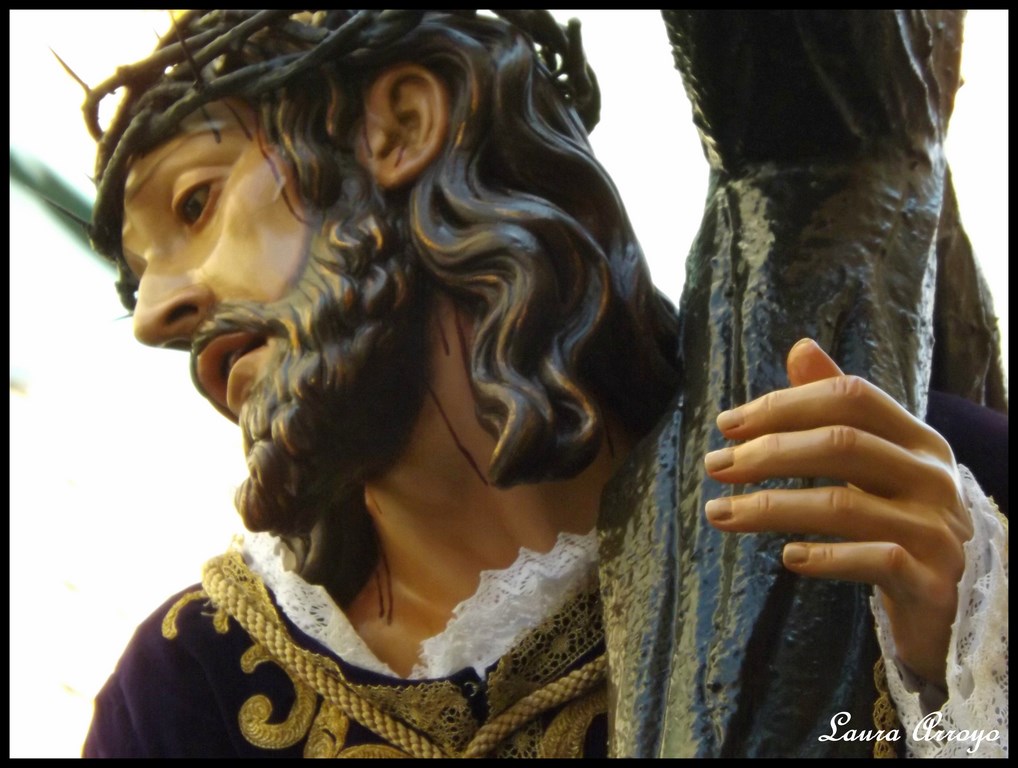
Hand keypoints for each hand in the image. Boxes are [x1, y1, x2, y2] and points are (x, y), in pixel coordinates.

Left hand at [703, 338, 972, 687]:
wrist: (954, 596)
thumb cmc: (900, 515)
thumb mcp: (876, 457)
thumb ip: (838, 407)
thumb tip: (800, 347)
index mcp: (918, 438)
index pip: (850, 398)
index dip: (784, 404)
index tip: (726, 424)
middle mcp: (933, 477)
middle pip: (842, 444)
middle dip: (767, 453)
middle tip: (714, 466)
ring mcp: (936, 529)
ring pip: (845, 506)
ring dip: (771, 508)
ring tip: (719, 513)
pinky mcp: (931, 581)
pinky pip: (875, 560)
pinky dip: (826, 557)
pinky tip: (788, 558)